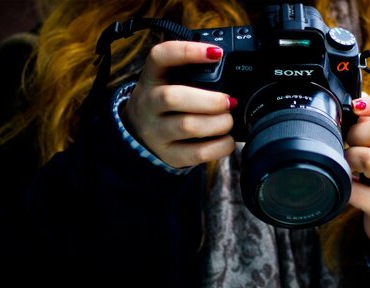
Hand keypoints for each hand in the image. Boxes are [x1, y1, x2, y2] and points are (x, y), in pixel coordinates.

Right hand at [122, 41, 236, 167]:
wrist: (140, 134)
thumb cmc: (166, 103)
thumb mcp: (168, 81)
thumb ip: (192, 72)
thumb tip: (228, 67)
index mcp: (152, 78)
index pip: (161, 57)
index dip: (188, 52)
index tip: (217, 53)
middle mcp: (149, 104)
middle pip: (173, 97)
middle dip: (210, 99)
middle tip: (229, 101)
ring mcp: (157, 132)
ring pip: (188, 126)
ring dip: (218, 123)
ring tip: (228, 120)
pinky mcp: (170, 155)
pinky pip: (198, 153)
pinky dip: (221, 145)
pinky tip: (226, 139)